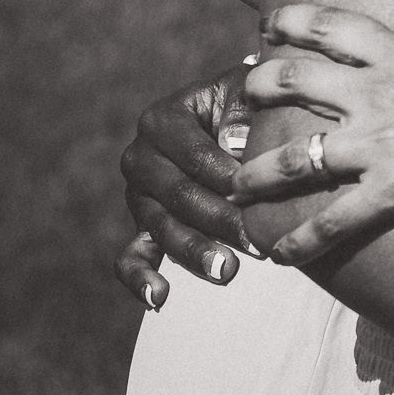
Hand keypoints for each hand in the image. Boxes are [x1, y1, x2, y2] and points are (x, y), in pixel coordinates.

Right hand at [114, 60, 257, 307]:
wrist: (244, 115)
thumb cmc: (254, 103)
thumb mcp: (253, 95)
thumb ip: (245, 112)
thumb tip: (234, 143)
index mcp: (162, 119)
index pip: (195, 156)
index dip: (228, 176)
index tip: (261, 196)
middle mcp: (141, 157)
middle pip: (178, 196)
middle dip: (219, 221)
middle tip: (257, 244)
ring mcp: (139, 195)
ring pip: (162, 229)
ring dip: (194, 253)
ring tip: (227, 271)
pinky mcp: (143, 226)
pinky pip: (132, 257)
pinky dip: (141, 279)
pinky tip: (160, 298)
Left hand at [229, 0, 393, 264]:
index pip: (331, 27)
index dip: (290, 22)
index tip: (265, 27)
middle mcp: (384, 94)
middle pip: (296, 81)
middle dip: (258, 88)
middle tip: (240, 98)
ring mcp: (386, 145)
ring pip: (296, 157)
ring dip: (257, 174)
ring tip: (235, 185)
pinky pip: (332, 220)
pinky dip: (299, 239)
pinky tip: (279, 251)